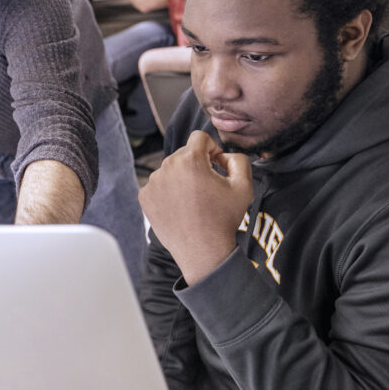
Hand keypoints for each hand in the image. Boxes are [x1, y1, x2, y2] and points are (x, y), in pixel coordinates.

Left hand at [139, 130, 252, 284]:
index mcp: (190, 160)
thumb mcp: (244, 186)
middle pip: (184, 153)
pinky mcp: (144, 196)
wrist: (202, 251)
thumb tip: (225, 155)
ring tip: (193, 200)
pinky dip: (168, 192)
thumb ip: (239, 160)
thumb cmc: (223, 219)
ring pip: (170, 169)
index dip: (212, 148)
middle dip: (197, 164)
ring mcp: (153, 182)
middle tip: (207, 187)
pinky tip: (180, 207)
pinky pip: (158, 185)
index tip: (216, 165)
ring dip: (182, 177)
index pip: (200, 137)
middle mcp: (167, 167)